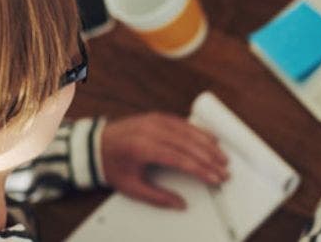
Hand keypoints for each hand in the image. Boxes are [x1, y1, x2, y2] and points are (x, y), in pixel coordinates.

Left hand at [100, 112, 228, 208]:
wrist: (95, 145)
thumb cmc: (112, 165)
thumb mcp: (132, 187)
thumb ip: (157, 197)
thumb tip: (180, 204)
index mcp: (143, 148)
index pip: (180, 159)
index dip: (200, 170)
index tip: (215, 178)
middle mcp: (151, 131)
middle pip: (188, 145)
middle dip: (210, 159)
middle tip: (224, 171)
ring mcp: (155, 121)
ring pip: (188, 131)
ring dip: (208, 145)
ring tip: (222, 157)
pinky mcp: (157, 117)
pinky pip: (182, 123)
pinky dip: (198, 131)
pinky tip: (210, 138)